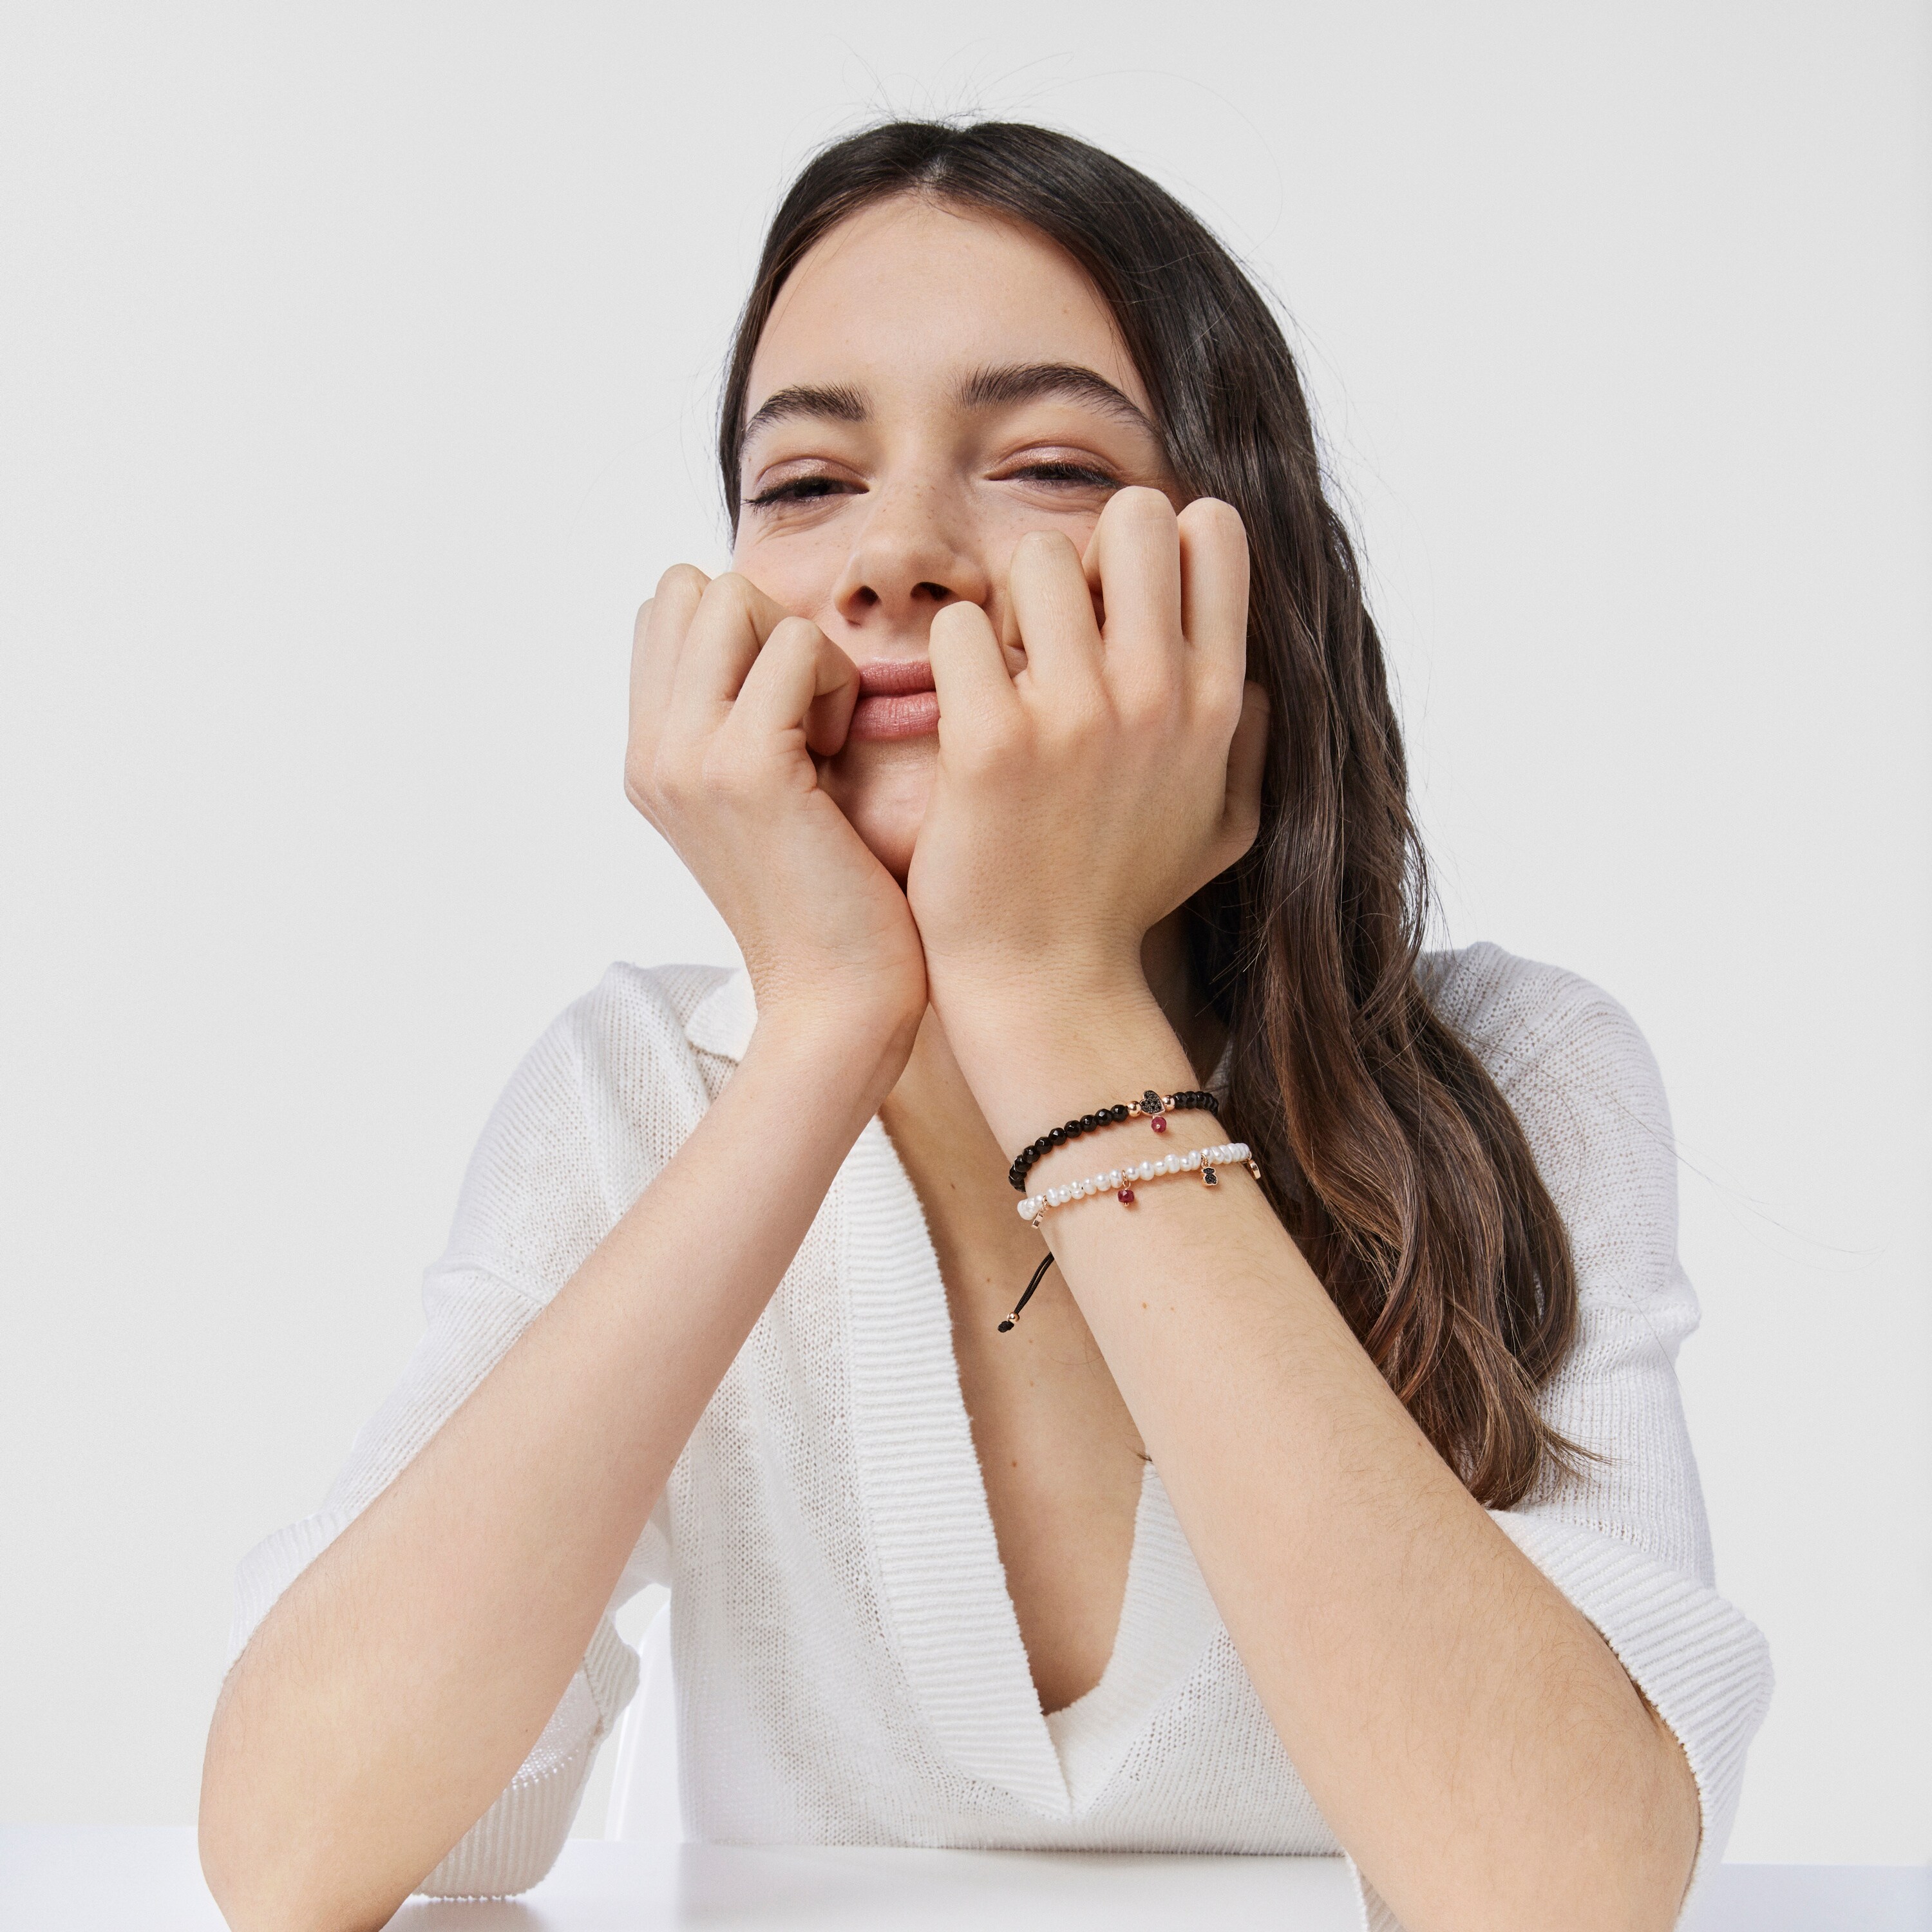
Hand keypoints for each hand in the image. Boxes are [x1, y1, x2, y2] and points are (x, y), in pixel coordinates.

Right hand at [626, 568, 926, 1080]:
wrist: (839, 1004)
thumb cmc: (833, 905)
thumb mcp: (768, 802)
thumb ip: (747, 721)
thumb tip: (775, 633)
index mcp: (649, 757)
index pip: (665, 611)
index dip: (742, 631)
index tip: (787, 710)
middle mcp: (651, 752)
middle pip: (691, 588)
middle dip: (767, 624)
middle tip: (808, 715)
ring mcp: (687, 758)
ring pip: (734, 598)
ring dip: (803, 650)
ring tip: (824, 735)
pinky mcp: (746, 770)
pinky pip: (797, 645)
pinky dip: (838, 682)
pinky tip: (842, 755)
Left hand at [905, 489, 1266, 1118]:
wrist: (1047, 987)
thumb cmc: (1121, 902)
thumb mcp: (1225, 829)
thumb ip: (1250, 744)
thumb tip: (1252, 679)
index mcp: (1220, 702)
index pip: (1212, 528)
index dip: (1156, 545)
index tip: (1118, 608)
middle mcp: (1159, 695)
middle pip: (1130, 513)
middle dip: (1083, 553)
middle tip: (1051, 627)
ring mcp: (1078, 717)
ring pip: (1034, 558)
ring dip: (1007, 607)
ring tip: (999, 678)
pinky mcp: (992, 744)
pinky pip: (959, 629)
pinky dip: (951, 662)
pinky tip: (957, 717)